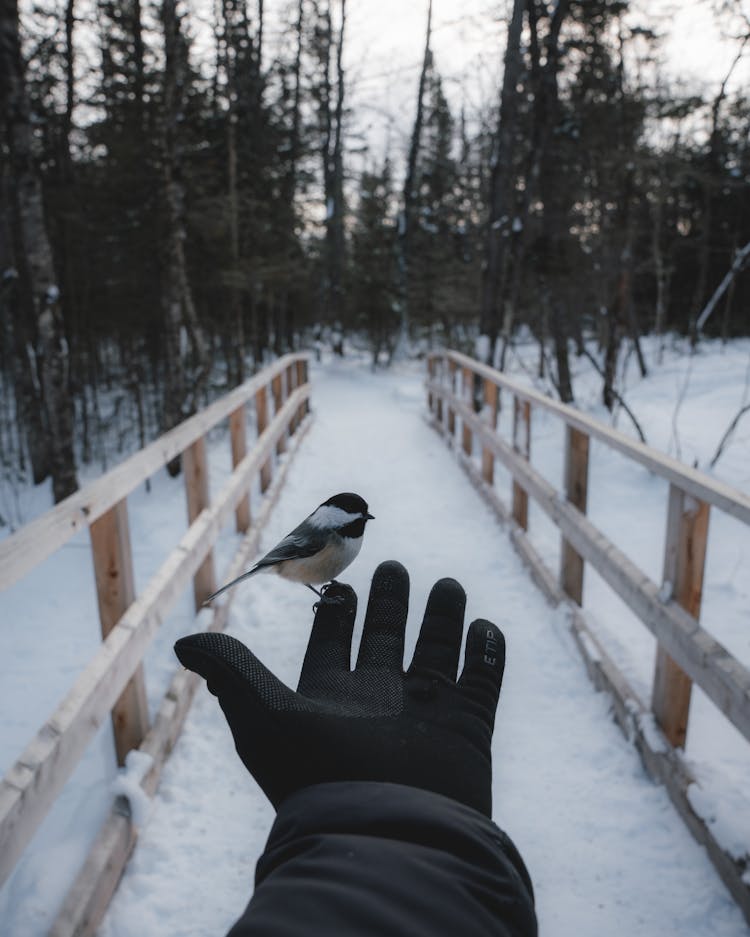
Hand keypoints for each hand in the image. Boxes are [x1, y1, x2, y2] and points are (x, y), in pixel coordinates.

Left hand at [174, 560, 505, 816]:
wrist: (386, 837)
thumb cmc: (320, 776)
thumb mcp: (264, 716)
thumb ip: (232, 671)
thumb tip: (184, 639)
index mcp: (332, 695)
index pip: (333, 641)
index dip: (335, 612)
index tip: (340, 584)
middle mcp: (379, 700)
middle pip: (386, 638)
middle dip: (390, 603)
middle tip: (395, 568)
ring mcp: (426, 712)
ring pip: (437, 651)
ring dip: (443, 617)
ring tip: (449, 585)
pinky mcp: (468, 727)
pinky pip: (482, 679)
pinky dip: (486, 653)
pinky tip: (484, 627)